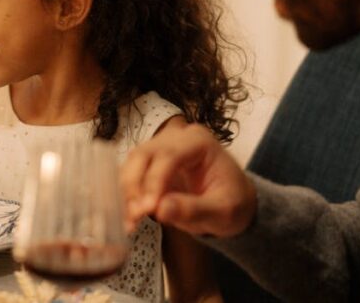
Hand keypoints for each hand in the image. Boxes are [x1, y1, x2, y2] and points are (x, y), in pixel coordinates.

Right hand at [120, 125, 256, 237]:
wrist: (231, 202)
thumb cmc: (232, 203)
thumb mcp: (223, 212)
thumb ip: (195, 210)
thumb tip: (161, 210)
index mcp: (199, 141)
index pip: (170, 155)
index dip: (155, 181)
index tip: (149, 209)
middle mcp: (176, 138)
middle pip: (144, 154)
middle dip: (135, 186)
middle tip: (134, 216)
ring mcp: (160, 147)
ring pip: (132, 162)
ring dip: (126, 192)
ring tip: (130, 221)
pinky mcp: (150, 163)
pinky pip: (131, 174)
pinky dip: (126, 195)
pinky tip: (129, 217)